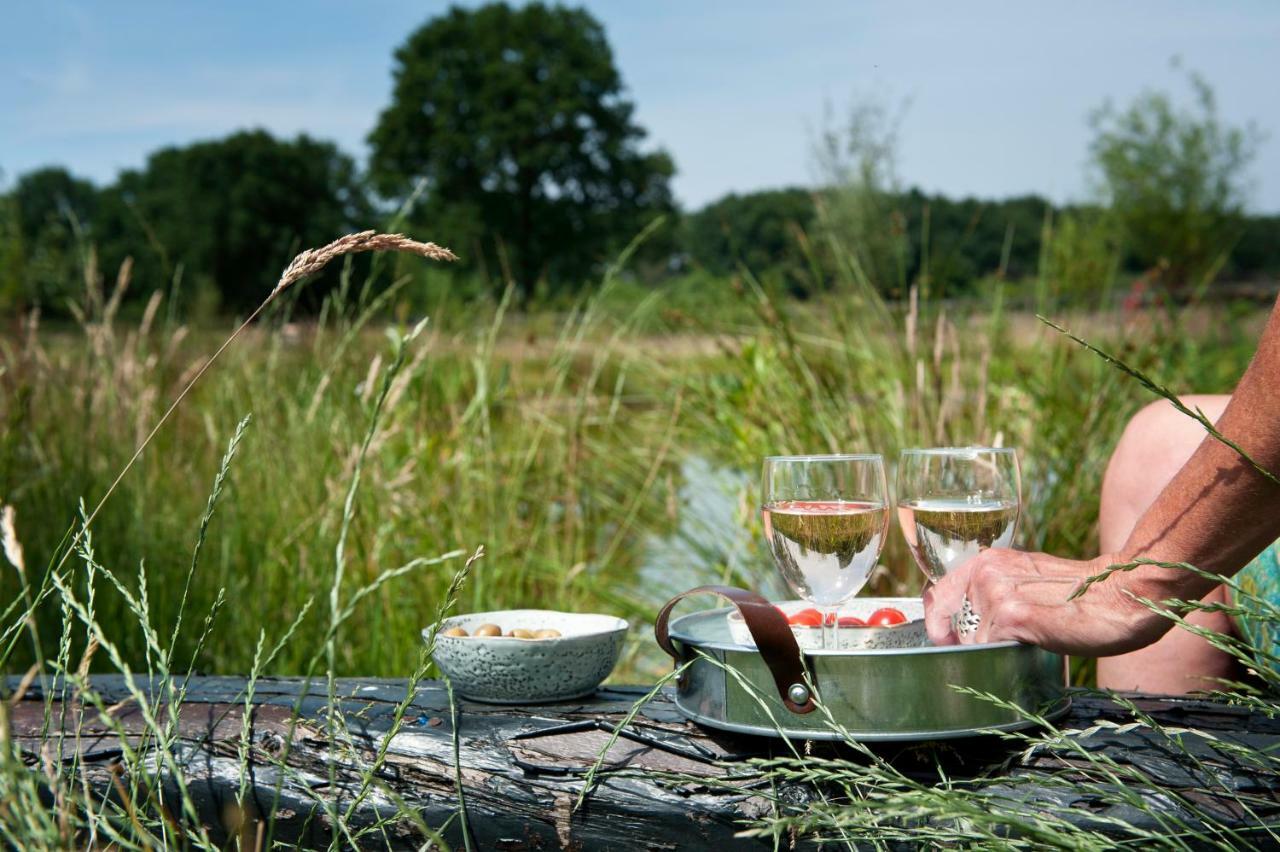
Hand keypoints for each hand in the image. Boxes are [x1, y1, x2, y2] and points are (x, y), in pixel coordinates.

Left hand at [922, 549, 1175, 655]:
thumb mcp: (1028, 581)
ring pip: (974, 644)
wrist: (1124, 594)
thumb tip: (968, 625)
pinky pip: (991, 652)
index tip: (947, 643)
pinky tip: (1033, 650)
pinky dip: (1006, 662)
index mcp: (987, 562)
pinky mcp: (1014, 617)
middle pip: (954, 628)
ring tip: (1030, 645)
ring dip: (996, 655)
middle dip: (972, 647)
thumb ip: (996, 593)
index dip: (938, 626)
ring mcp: (997, 594)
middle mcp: (985, 573)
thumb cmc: (1082, 595)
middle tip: (1004, 650)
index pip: (938, 597)